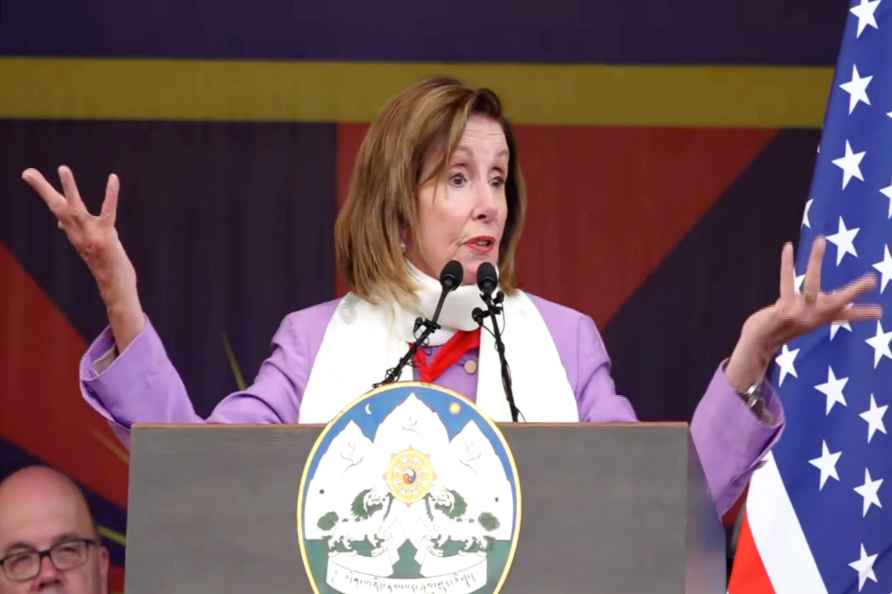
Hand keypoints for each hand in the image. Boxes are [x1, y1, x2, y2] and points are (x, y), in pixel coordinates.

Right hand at [22, 165, 144, 349]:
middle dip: (43, 189)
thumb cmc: (105, 265)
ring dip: (69, 188)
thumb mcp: (88, 246)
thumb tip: (60, 221)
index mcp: (74, 234)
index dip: (45, 191)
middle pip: (57, 208)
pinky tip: (113, 178)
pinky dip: (110, 194)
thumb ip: (77, 231)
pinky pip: (108, 211)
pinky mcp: (107, 236)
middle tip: (26, 171)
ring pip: (76, 209)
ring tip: (62, 168)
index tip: (28, 174)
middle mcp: (78, 234)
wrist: (116, 288)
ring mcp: (90, 235)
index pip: (56, 209)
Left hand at [725, 237, 881, 392]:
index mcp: (821, 318)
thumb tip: (836, 300)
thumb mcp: (807, 318)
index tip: (880, 312)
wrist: (760, 341)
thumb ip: (823, 308)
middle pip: (839, 301)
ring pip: (811, 282)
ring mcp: (799, 312)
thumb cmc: (785, 326)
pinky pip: (786, 279)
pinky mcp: (783, 308)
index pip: (847, 316)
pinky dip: (787, 262)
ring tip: (821, 241)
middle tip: (873, 280)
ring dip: (816, 260)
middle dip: (855, 290)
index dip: (863, 313)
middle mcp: (814, 316)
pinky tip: (788, 247)